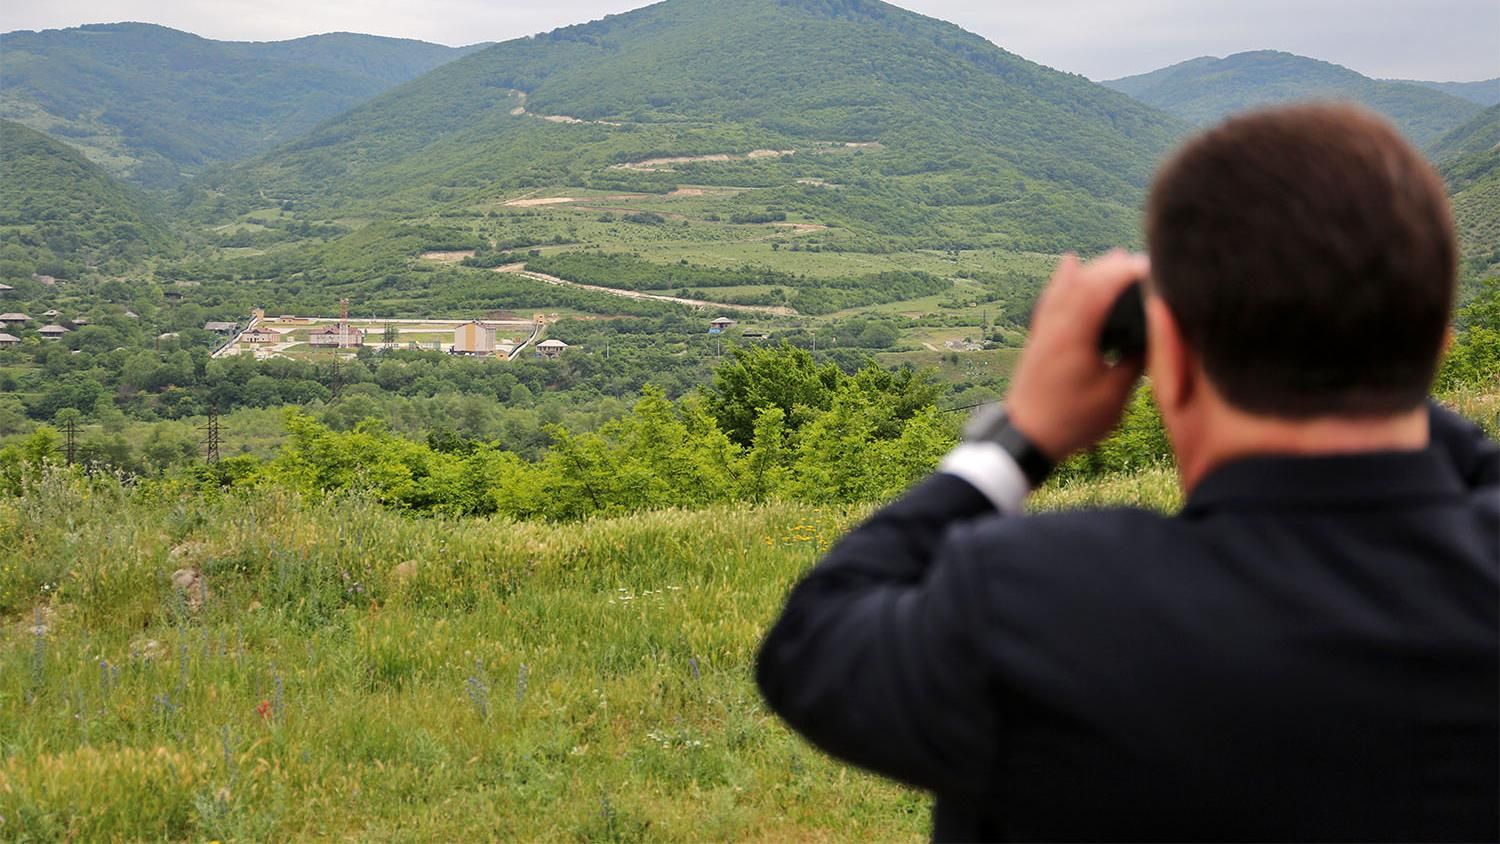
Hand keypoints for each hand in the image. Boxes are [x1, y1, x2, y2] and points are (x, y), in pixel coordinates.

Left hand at [1005, 250, 1148, 460]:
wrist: (1025, 437)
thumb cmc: (1071, 420)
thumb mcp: (1114, 395)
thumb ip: (1135, 362)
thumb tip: (1156, 337)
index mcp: (1074, 334)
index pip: (1101, 288)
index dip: (1127, 272)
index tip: (1152, 266)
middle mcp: (1055, 325)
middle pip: (1083, 280)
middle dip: (1113, 266)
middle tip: (1142, 261)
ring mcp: (1044, 330)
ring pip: (1066, 286)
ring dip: (1092, 270)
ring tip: (1116, 257)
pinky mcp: (1039, 338)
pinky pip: (1051, 298)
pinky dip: (1063, 279)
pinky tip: (1069, 264)